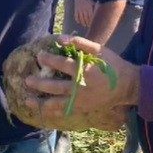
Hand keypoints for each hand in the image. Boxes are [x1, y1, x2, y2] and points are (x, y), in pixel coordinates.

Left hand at [23, 36, 139, 118]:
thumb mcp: (100, 50)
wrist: (126, 86)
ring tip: (27, 99)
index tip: (39, 56)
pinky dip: (52, 112)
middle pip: (56, 86)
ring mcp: (81, 100)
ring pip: (57, 103)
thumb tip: (61, 40)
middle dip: (40, 83)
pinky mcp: (82, 108)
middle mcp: (81, 88)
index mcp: (85, 71)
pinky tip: (41, 110)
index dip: (50, 60)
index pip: (63, 65)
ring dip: (41, 102)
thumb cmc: (112, 65)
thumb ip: (81, 43)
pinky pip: (64, 111)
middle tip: (27, 80)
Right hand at [73, 0, 96, 27]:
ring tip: (85, 25)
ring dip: (83, 23)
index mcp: (89, 8)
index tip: (94, 24)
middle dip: (88, 23)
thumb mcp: (92, 2)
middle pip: (86, 19)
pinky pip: (76, 17)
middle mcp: (84, 9)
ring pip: (81, 19)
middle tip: (90, 26)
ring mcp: (79, 10)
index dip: (92, 21)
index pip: (91, 17)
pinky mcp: (76, 10)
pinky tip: (80, 22)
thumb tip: (100, 11)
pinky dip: (78, 20)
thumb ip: (96, 7)